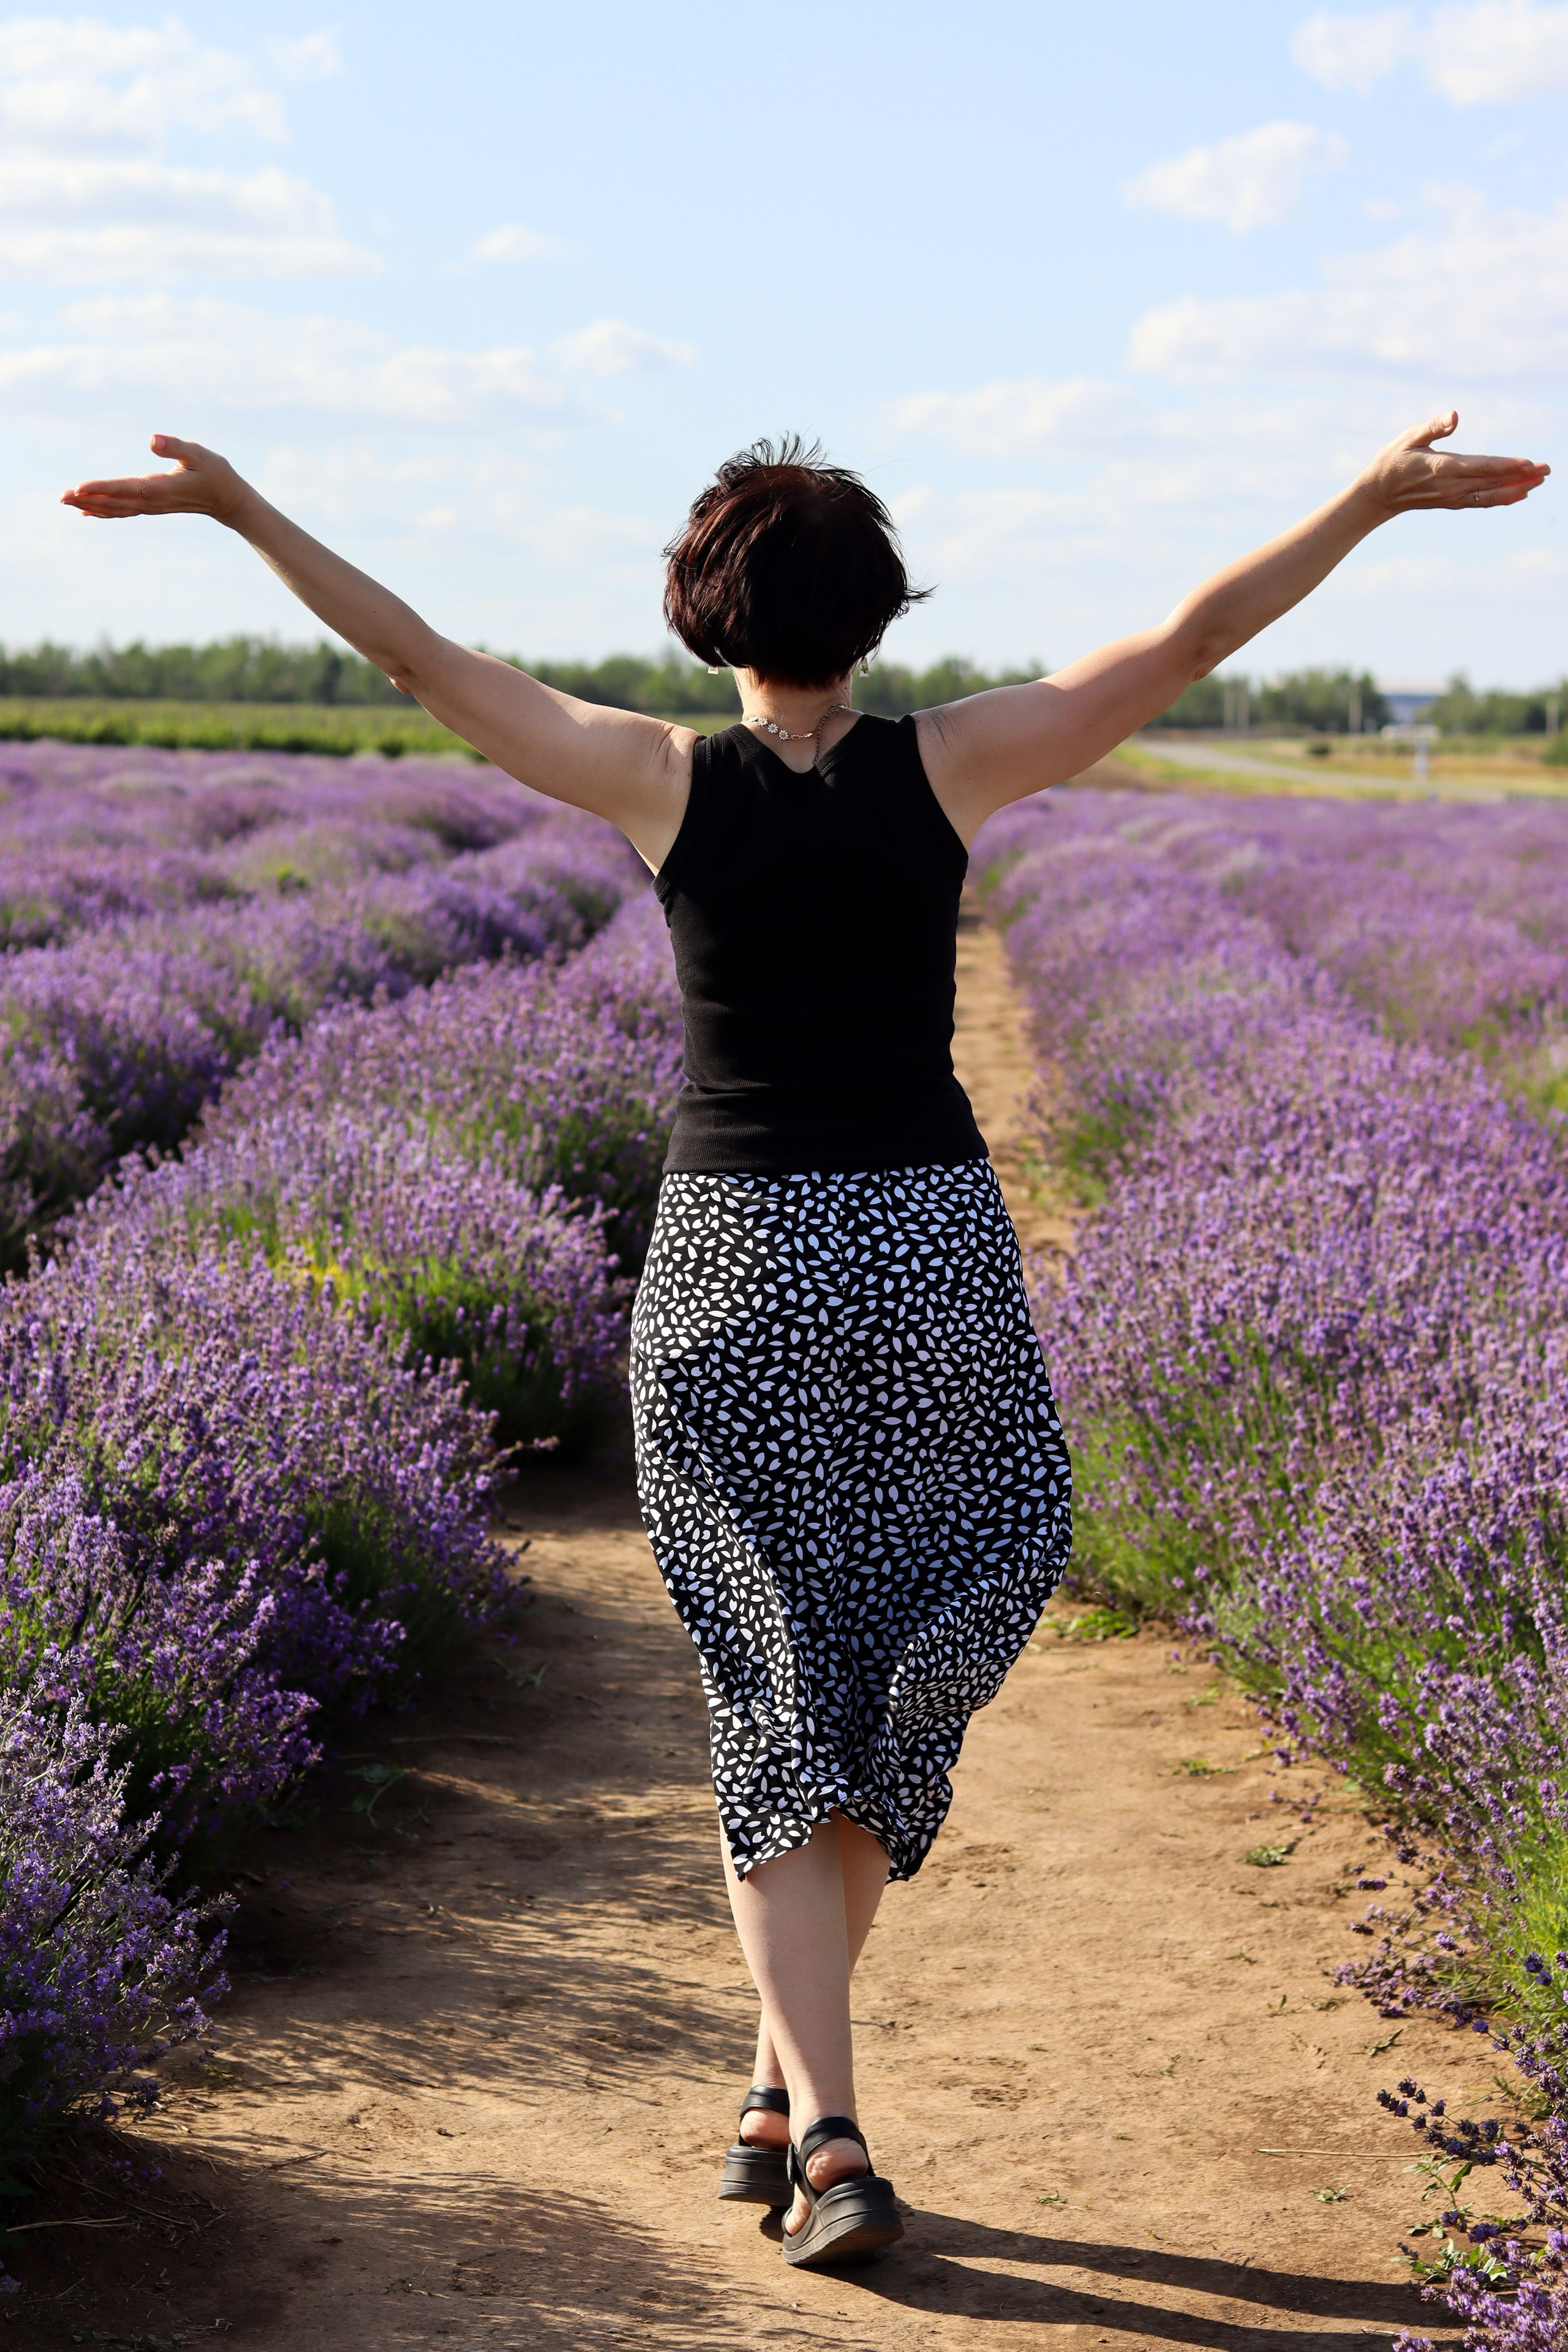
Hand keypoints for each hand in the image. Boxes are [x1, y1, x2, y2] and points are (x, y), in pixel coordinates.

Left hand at [60, 434, 249, 524]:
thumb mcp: (199, 454)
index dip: (102, 488)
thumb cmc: (216, 473)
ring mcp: (152, 507)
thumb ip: (176, 447)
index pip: (126, 488)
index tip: (79, 488)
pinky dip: (104, 512)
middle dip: (87, 499)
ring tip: (66, 502)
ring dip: (90, 506)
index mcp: (161, 488)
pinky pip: (123, 511)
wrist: (228, 500)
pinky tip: (87, 512)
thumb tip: (152, 440)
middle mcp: (153, 501)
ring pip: (116, 509)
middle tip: (61, 497)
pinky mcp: (152, 506)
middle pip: (114, 502)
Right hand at [1358, 412, 1548, 517]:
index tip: (1528, 464)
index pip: (1481, 467)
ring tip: (1539, 481)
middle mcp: (1451, 487)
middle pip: (1492, 483)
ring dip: (1517, 489)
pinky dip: (1502, 498)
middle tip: (1547, 469)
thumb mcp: (1409, 437)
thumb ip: (1434, 427)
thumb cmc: (1392, 460)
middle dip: (1521, 477)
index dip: (1506, 466)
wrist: (1378, 494)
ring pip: (1491, 495)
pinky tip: (1519, 494)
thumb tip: (1455, 417)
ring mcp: (1452, 498)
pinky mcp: (1453, 502)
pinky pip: (1482, 502)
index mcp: (1442, 468)